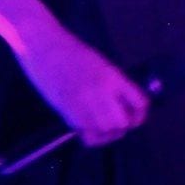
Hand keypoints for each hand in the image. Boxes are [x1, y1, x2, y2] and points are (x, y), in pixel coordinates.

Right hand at [15, 27, 148, 145]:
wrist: (44, 47)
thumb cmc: (71, 50)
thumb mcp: (100, 64)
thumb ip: (113, 84)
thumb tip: (122, 105)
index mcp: (113, 76)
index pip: (140, 103)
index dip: (140, 113)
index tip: (134, 114)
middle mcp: (102, 92)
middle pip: (123, 122)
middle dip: (123, 125)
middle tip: (116, 121)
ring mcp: (85, 104)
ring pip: (107, 131)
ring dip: (108, 132)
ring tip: (102, 125)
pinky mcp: (68, 113)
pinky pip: (89, 136)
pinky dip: (93, 137)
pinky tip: (90, 129)